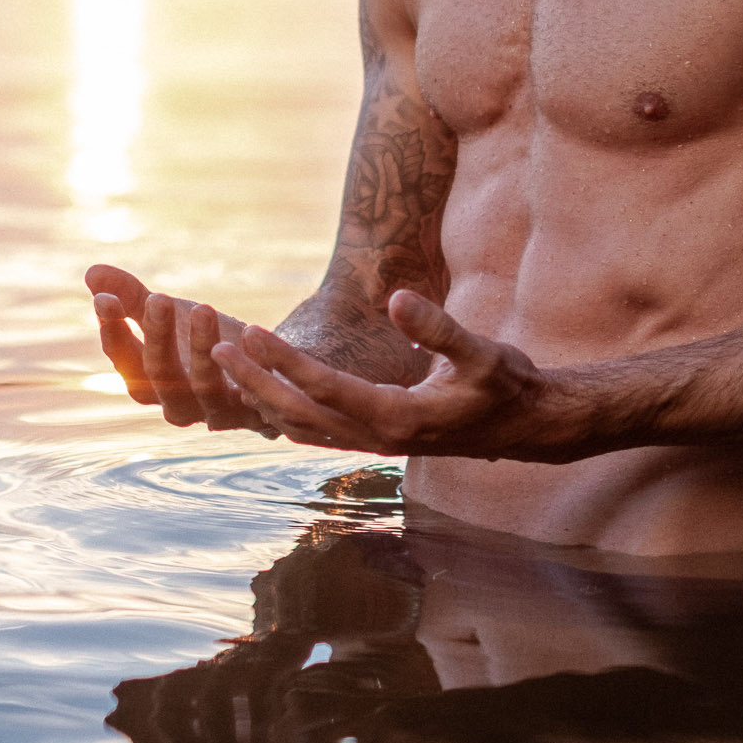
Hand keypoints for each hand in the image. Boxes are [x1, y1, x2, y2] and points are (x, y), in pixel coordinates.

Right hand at [85, 263, 279, 435]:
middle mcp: (182, 404)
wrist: (267, 374)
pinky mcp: (260, 410)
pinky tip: (253, 335)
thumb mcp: (172, 318)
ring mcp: (221, 411)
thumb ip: (134, 298)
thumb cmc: (206, 344)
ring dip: (202, 348)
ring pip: (206, 388)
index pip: (126, 363)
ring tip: (202, 309)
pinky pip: (257, 394)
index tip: (106, 300)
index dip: (114, 333)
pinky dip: (255, 366)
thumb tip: (91, 272)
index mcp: (153, 383)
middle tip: (159, 298)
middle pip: (160, 376)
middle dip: (157, 337)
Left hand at [212, 290, 556, 458]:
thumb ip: (439, 327)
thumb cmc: (506, 385)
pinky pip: (316, 429)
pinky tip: (263, 391)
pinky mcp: (376, 439)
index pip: (324, 387)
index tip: (251, 329)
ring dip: (263, 397)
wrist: (525, 426)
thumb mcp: (481, 351)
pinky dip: (284, 410)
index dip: (284, 359)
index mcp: (397, 417)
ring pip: (302, 427)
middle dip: (255, 382)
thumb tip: (397, 298)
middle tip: (218, 348)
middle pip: (298, 413)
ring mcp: (374, 443)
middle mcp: (378, 437)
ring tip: (228, 364)